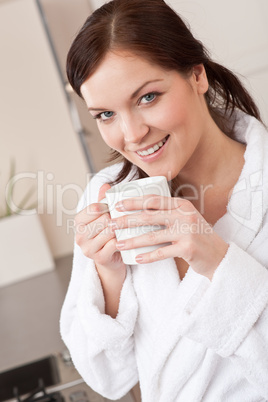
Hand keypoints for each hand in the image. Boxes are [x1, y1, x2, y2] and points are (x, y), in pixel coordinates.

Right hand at [75, 183, 124, 271]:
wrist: (109, 259)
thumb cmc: (106, 234)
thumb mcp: (102, 216)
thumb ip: (102, 200)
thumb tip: (106, 184)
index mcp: (78, 222)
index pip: (93, 208)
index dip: (106, 206)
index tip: (113, 208)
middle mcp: (79, 236)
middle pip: (103, 219)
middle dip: (115, 218)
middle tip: (123, 219)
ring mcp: (88, 249)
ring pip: (109, 232)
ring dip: (121, 229)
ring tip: (127, 227)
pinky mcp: (99, 258)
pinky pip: (114, 244)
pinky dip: (122, 240)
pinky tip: (127, 239)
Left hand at [110, 195, 228, 278]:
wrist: (219, 256)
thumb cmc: (197, 237)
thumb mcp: (185, 219)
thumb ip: (168, 213)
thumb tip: (140, 212)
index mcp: (181, 204)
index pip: (153, 200)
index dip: (134, 201)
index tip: (118, 205)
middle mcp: (184, 215)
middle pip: (149, 216)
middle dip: (127, 220)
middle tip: (111, 224)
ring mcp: (187, 231)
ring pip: (153, 235)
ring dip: (133, 241)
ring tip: (118, 244)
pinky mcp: (188, 248)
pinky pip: (162, 252)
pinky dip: (148, 256)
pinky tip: (136, 258)